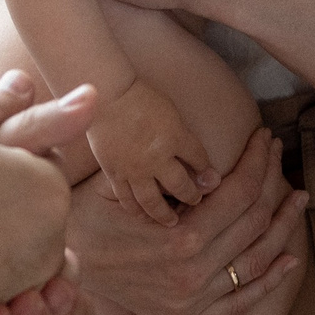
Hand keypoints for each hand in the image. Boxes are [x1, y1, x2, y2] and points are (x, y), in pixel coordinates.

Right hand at [69, 132, 306, 314]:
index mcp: (179, 238)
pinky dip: (271, 280)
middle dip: (273, 182)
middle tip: (279, 156)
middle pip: (254, 221)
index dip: (257, 160)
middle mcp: (193, 274)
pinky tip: (290, 258)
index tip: (264, 138)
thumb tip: (205, 165)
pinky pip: (242, 303)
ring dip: (284, 226)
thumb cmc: (83, 218)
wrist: (58, 272)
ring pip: (257, 259)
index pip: (238, 192)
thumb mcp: (115, 184)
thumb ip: (159, 172)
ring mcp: (194, 302)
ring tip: (296, 199)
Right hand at [86, 81, 213, 224]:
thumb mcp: (170, 110)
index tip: (208, 178)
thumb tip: (192, 155)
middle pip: (181, 186)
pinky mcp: (115, 173)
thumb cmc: (139, 95)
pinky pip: (127, 198)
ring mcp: (135, 168)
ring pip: (153, 201)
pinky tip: (142, 215)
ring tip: (172, 221)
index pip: (199, 160)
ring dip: (165, 213)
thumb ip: (181, 133)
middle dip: (192, 196)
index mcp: (175, 137)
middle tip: (196, 201)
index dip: (205, 170)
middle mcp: (158, 158)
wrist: (106, 94)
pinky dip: (136, 209)